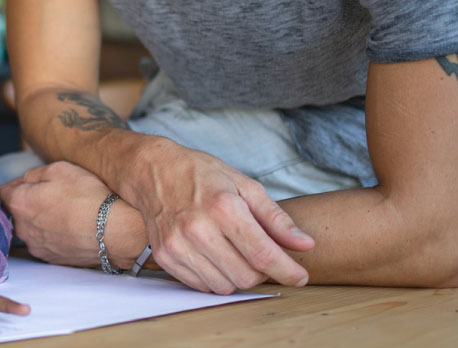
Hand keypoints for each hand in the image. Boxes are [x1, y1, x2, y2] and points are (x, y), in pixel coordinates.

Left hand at [0, 161, 123, 266]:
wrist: (114, 232)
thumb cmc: (87, 197)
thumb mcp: (60, 169)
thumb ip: (34, 174)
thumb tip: (25, 181)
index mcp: (19, 203)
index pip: (1, 192)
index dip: (15, 185)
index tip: (28, 183)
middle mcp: (22, 228)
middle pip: (15, 212)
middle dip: (27, 203)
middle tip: (51, 196)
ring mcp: (36, 246)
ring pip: (29, 228)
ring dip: (40, 220)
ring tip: (64, 213)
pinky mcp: (51, 258)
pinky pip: (44, 242)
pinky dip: (52, 235)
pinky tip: (69, 228)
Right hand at [121, 142, 314, 293]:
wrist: (152, 171)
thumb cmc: (201, 175)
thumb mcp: (245, 185)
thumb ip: (277, 219)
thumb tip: (306, 245)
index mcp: (224, 208)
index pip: (263, 254)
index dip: (287, 271)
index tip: (299, 276)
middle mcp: (198, 229)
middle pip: (246, 276)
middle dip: (261, 271)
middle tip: (259, 254)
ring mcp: (178, 245)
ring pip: (225, 286)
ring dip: (237, 276)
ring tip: (234, 253)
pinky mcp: (165, 257)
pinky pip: (202, 286)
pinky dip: (215, 277)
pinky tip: (213, 256)